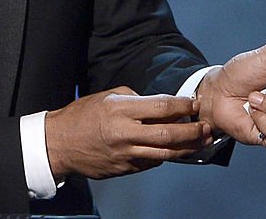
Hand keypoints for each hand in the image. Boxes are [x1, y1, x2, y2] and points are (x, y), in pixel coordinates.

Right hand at [45, 87, 213, 179]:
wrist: (59, 143)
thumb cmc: (82, 115)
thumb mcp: (106, 96)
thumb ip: (134, 99)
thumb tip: (158, 106)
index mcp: (119, 109)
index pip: (160, 106)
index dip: (181, 105)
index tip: (193, 103)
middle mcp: (124, 133)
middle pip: (168, 134)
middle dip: (192, 131)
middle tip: (206, 127)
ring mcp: (125, 154)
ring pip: (165, 154)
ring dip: (187, 148)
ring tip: (201, 142)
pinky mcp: (124, 169)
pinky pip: (151, 163)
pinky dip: (165, 156)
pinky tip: (175, 151)